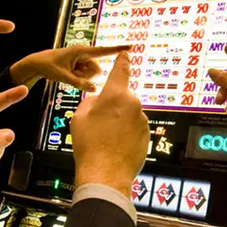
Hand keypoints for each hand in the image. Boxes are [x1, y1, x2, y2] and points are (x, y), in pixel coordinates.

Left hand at [9, 45, 129, 91]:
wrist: (38, 64)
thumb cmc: (48, 66)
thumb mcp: (62, 76)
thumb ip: (78, 83)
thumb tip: (94, 89)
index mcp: (81, 51)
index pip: (103, 51)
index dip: (117, 49)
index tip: (131, 46)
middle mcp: (84, 55)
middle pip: (96, 69)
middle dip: (86, 76)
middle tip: (70, 74)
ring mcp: (83, 61)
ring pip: (91, 75)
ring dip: (81, 78)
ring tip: (67, 73)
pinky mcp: (80, 66)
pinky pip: (86, 77)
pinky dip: (78, 78)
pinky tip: (68, 74)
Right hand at [70, 52, 149, 197]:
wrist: (105, 174)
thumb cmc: (89, 144)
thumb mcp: (79, 117)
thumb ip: (91, 102)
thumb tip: (100, 101)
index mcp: (116, 95)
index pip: (120, 71)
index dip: (122, 61)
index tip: (126, 53)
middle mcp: (133, 104)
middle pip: (121, 99)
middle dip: (112, 108)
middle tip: (98, 125)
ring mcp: (142, 121)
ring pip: (128, 116)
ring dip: (119, 123)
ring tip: (105, 140)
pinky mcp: (147, 136)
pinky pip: (134, 130)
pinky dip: (125, 136)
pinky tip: (114, 148)